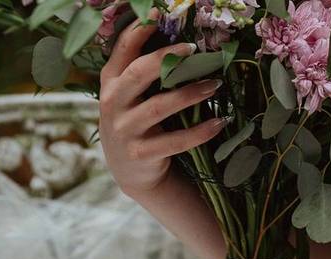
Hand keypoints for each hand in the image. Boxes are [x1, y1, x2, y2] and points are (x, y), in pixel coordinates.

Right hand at [98, 15, 226, 197]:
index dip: (138, 30)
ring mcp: (125, 130)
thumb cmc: (137, 122)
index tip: (158, 12)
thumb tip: (179, 42)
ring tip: (214, 84)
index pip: (121, 50)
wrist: (130, 171)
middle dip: (167, 59)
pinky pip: (175, 141)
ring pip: (160, 106)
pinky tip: (219, 122)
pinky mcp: (142, 153)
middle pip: (138, 73)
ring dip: (190, 93)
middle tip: (194, 49)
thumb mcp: (129, 95)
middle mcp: (112, 103)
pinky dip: (200, 131)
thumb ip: (142, 71)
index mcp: (110, 82)